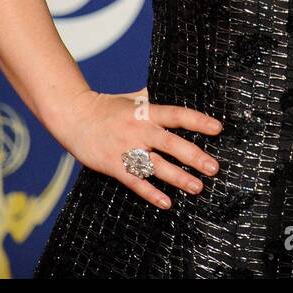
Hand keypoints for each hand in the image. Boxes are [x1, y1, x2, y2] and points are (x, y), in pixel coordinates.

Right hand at [57, 87, 221, 209]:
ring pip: (156, 166)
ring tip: (197, 187)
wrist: (74, 117)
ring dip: (178, 178)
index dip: (198, 121)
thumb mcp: (133, 98)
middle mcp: (139, 131)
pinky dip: (151, 193)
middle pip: (170, 144)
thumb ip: (155, 98)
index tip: (218, 128)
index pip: (177, 115)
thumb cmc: (107, 107)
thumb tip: (179, 90)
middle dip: (193, 156)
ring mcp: (126, 149)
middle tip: (213, 167)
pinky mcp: (114, 166)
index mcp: (146, 112)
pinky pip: (135, 182)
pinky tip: (167, 202)